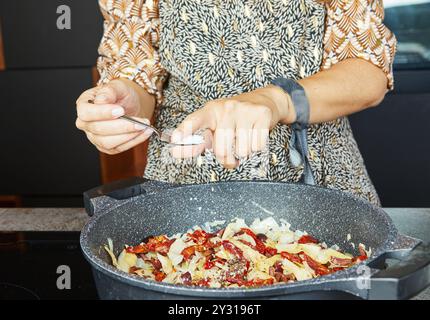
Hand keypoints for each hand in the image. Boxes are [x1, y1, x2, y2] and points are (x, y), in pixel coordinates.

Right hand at [75, 79, 152, 154]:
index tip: (120, 110)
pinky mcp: (107, 147)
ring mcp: (95, 137)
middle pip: (98, 129)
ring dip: (128, 136)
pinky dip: (135, 141)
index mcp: (84, 105)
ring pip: (108, 143)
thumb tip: (101, 100)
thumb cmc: (122, 94)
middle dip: (121, 126)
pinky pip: (120, 148)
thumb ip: (109, 91)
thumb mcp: (118, 86)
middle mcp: (86, 124)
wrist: (131, 104)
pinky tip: (145, 132)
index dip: (102, 113)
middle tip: (140, 122)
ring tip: (144, 126)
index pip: (86, 113)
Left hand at [170, 86, 294, 167]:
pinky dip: (256, 148)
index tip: (175, 139)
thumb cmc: (234, 118)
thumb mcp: (215, 124)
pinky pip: (257, 147)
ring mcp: (245, 111)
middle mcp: (226, 108)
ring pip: (242, 151)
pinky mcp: (262, 115)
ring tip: (244, 139)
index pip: (195, 121)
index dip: (184, 131)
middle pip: (221, 150)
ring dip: (243, 153)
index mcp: (211, 110)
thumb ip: (197, 141)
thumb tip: (175, 152)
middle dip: (227, 158)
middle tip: (231, 151)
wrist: (264, 100)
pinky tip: (255, 135)